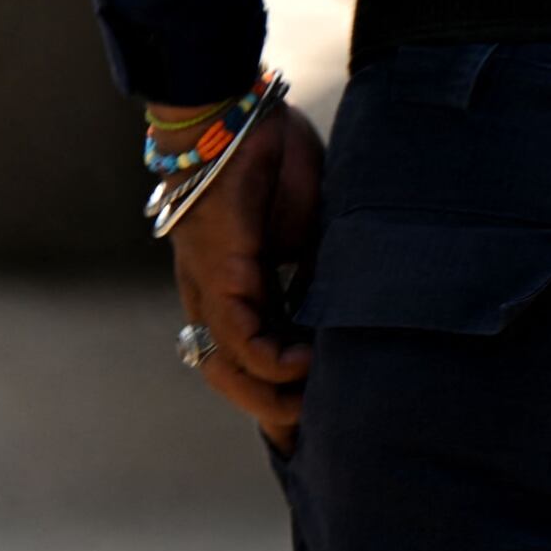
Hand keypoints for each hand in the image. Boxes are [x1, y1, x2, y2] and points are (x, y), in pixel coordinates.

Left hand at [162, 98, 327, 447]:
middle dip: (273, 414)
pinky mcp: (216, 266)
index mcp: (234, 285)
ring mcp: (207, 281)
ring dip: (271, 398)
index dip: (277, 397)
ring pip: (225, 366)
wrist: (233, 107)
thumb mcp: (307, 227)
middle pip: (230, 377)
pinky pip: (235, 332)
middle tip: (318, 442)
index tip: (315, 431)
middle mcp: (212, 292)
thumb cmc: (269, 157)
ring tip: (316, 411)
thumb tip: (343, 316)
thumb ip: (316, 272)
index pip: (248, 359)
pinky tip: (307, 365)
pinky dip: (271, 357)